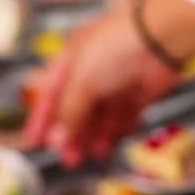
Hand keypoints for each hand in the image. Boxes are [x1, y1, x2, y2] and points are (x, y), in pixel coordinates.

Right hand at [23, 5, 177, 166]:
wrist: (159, 38)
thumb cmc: (118, 43)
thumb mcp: (82, 80)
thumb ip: (70, 112)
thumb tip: (59, 138)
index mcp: (70, 60)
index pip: (49, 95)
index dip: (41, 121)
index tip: (35, 143)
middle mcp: (93, 71)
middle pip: (77, 110)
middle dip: (71, 135)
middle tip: (69, 157)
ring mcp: (117, 82)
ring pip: (102, 117)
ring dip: (95, 137)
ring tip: (93, 154)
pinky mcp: (140, 92)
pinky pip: (126, 117)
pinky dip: (120, 130)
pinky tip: (115, 140)